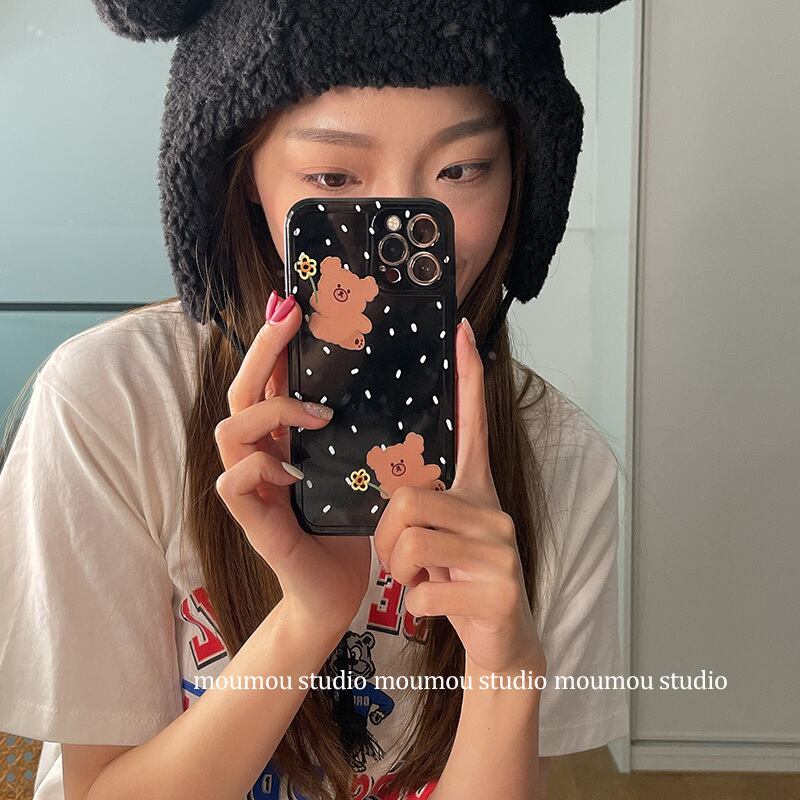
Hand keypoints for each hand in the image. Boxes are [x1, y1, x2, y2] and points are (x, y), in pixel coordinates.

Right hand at [214, 291, 370, 632]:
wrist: (337, 590)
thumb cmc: (347, 526)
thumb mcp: (354, 466)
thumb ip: (353, 430)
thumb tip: (383, 378)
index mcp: (284, 440)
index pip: (267, 381)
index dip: (273, 343)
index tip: (292, 305)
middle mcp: (261, 456)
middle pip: (240, 391)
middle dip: (262, 350)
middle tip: (290, 319)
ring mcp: (252, 487)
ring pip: (227, 429)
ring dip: (270, 412)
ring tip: (317, 416)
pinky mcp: (253, 521)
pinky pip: (232, 482)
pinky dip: (259, 468)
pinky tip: (293, 471)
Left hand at [374, 319, 545, 676]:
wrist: (503, 642)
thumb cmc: (462, 581)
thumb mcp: (443, 536)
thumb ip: (426, 505)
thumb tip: (394, 486)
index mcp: (478, 492)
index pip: (473, 425)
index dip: (467, 378)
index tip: (461, 332)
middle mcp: (494, 511)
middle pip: (408, 498)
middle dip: (387, 535)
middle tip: (398, 559)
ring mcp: (501, 551)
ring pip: (410, 542)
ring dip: (398, 571)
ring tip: (416, 581)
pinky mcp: (498, 591)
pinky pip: (422, 591)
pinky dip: (415, 606)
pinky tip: (436, 607)